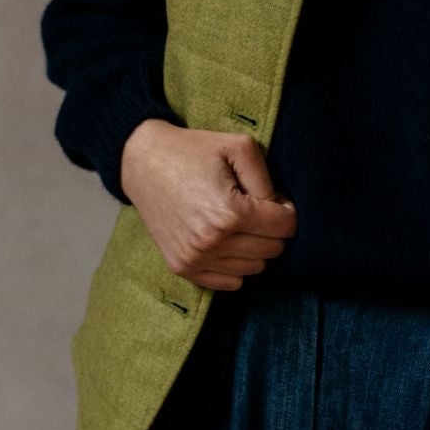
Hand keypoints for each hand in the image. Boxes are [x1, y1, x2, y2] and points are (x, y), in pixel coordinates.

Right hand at [120, 118, 297, 291]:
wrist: (143, 162)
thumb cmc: (193, 151)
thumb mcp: (239, 147)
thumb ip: (269, 180)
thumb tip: (282, 210)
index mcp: (229, 213)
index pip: (286, 226)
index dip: (285, 209)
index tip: (272, 197)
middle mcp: (211, 242)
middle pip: (273, 249)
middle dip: (271, 228)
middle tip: (253, 208)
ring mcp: (195, 259)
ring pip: (255, 268)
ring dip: (254, 247)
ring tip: (237, 222)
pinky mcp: (182, 267)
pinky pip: (232, 282)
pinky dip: (236, 265)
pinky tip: (226, 241)